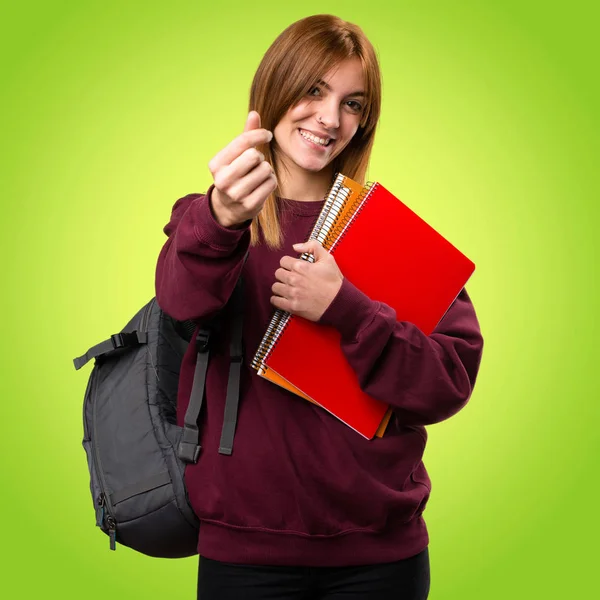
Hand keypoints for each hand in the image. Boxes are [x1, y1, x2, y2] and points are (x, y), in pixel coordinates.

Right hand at [208, 111, 276, 227]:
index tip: (267, 135)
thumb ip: (245, 136)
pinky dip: (271, 181)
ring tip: (259, 175)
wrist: (228, 208)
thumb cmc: (235, 174)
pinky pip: (271, 183)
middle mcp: (223, 180)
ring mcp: (236, 194)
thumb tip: (255, 113)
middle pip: (254, 155)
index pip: (243, 141)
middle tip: (256, 163)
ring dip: (267, 170)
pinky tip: (263, 184)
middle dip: (260, 157)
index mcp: (216, 164)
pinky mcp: (249, 205)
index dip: (259, 134)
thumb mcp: (235, 156)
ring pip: (265, 169)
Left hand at [271, 240, 343, 321]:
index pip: (283, 261)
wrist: (339, 302)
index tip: (293, 268)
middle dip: (284, 274)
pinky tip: (284, 297)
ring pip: (275, 287)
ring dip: (281, 286)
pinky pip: (275, 300)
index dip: (288, 263)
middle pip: (277, 273)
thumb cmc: (334, 281)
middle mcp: (294, 279)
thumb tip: (295, 247)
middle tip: (292, 278)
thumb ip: (312, 246)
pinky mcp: (292, 306)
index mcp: (300, 267)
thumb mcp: (328, 259)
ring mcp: (292, 294)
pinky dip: (277, 299)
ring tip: (289, 288)